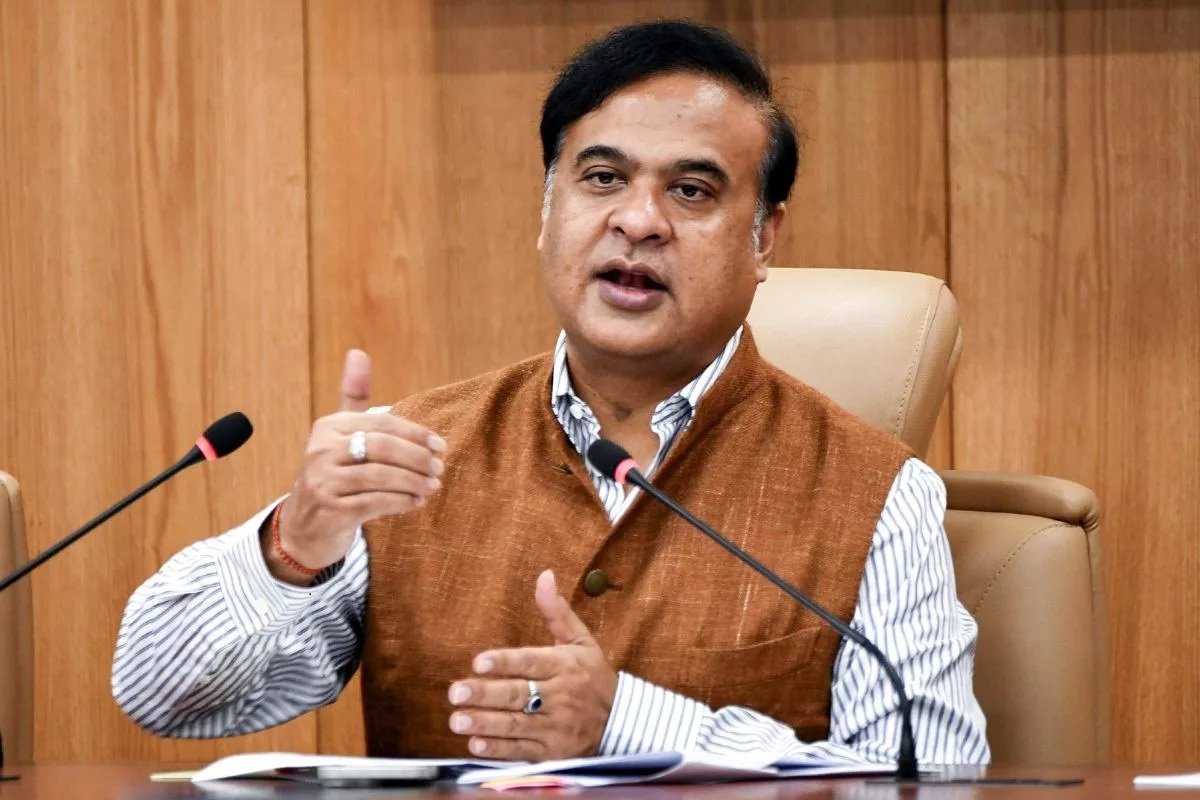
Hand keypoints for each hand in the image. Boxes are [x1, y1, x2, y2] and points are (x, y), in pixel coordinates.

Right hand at [266, 349, 445, 582]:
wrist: (306, 524)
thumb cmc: (334, 471)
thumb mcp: (341, 433)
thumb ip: (354, 396)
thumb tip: (358, 352)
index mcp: (329, 426)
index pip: (381, 423)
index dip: (415, 434)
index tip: (440, 446)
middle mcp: (321, 450)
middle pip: (382, 448)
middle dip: (417, 458)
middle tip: (439, 468)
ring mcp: (323, 481)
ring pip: (381, 477)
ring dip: (413, 482)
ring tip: (432, 486)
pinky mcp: (331, 510)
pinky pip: (375, 503)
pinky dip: (400, 502)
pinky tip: (415, 502)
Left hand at [447, 570, 618, 759]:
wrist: (623, 722)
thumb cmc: (594, 676)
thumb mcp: (581, 640)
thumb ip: (557, 611)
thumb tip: (544, 575)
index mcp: (565, 665)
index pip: (531, 662)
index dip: (504, 662)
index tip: (479, 662)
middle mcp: (560, 695)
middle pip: (518, 694)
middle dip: (485, 694)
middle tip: (456, 692)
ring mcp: (556, 726)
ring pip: (516, 724)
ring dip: (485, 722)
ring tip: (457, 719)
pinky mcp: (553, 752)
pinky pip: (523, 751)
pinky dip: (499, 750)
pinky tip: (476, 745)